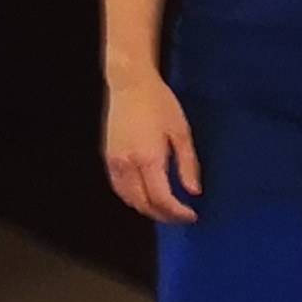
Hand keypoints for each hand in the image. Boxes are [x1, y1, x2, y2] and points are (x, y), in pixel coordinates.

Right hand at [103, 73, 201, 222]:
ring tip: (167, 210)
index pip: (161, 199)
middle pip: (143, 204)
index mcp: (148, 159)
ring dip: (147, 209)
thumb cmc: (161, 104)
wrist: (130, 85)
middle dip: (163, 215)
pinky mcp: (107, 158)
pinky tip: (146, 197)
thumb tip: (193, 191)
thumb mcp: (182, 132)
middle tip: (181, 216)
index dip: (177, 213)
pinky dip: (133, 199)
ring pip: (129, 199)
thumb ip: (187, 164)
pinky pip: (119, 188)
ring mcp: (114, 163)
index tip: (191, 216)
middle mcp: (128, 165)